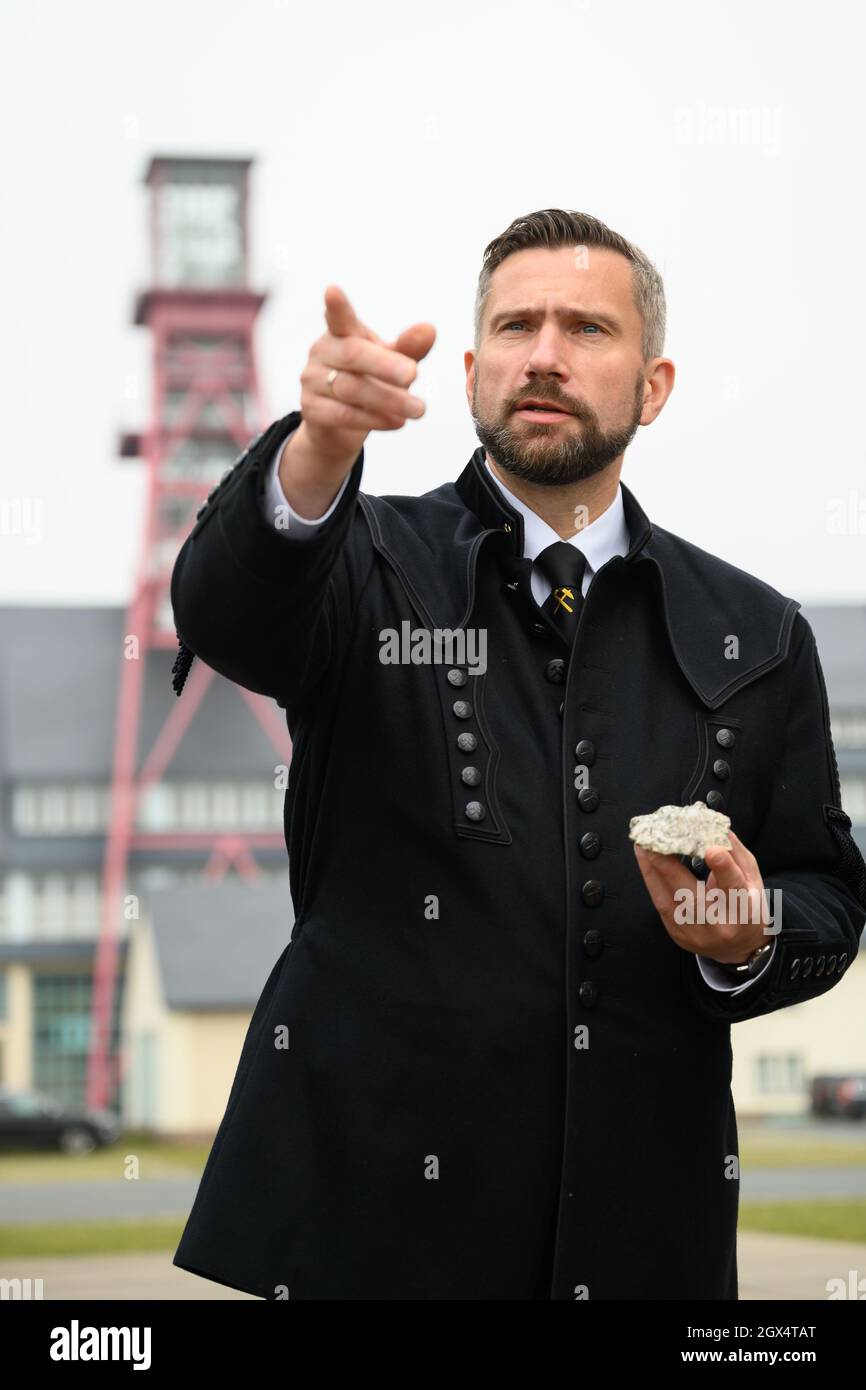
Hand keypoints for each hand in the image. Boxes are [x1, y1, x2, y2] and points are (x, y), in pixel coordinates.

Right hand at [298, 285, 435, 465]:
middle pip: (353, 355)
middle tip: (414, 374)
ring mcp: (311, 380)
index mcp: (342, 333)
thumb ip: (409, 347)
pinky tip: (397, 422)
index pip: (338, 317)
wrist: (339, 426)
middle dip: (385, 365)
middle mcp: (322, 352)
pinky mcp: (310, 409)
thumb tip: (430, 329)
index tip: (332, 290)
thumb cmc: (370, 381)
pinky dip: (375, 419)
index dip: (336, 306)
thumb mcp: (392, 362)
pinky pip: (344, 415)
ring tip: (418, 409)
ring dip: (389, 399)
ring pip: (351, 389)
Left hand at [633, 829, 773, 964]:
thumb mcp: (753, 880)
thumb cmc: (747, 908)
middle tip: (656, 841)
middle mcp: (717, 924)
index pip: (733, 887)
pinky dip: (650, 879)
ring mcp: (693, 932)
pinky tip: (644, 860)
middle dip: (670, 867)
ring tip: (643, 845)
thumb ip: (736, 854)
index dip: (723, 868)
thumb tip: (715, 826)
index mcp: (743, 910)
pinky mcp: (676, 933)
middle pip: (691, 896)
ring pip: (667, 899)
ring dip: (651, 869)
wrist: (737, 948)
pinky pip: (659, 903)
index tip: (712, 849)